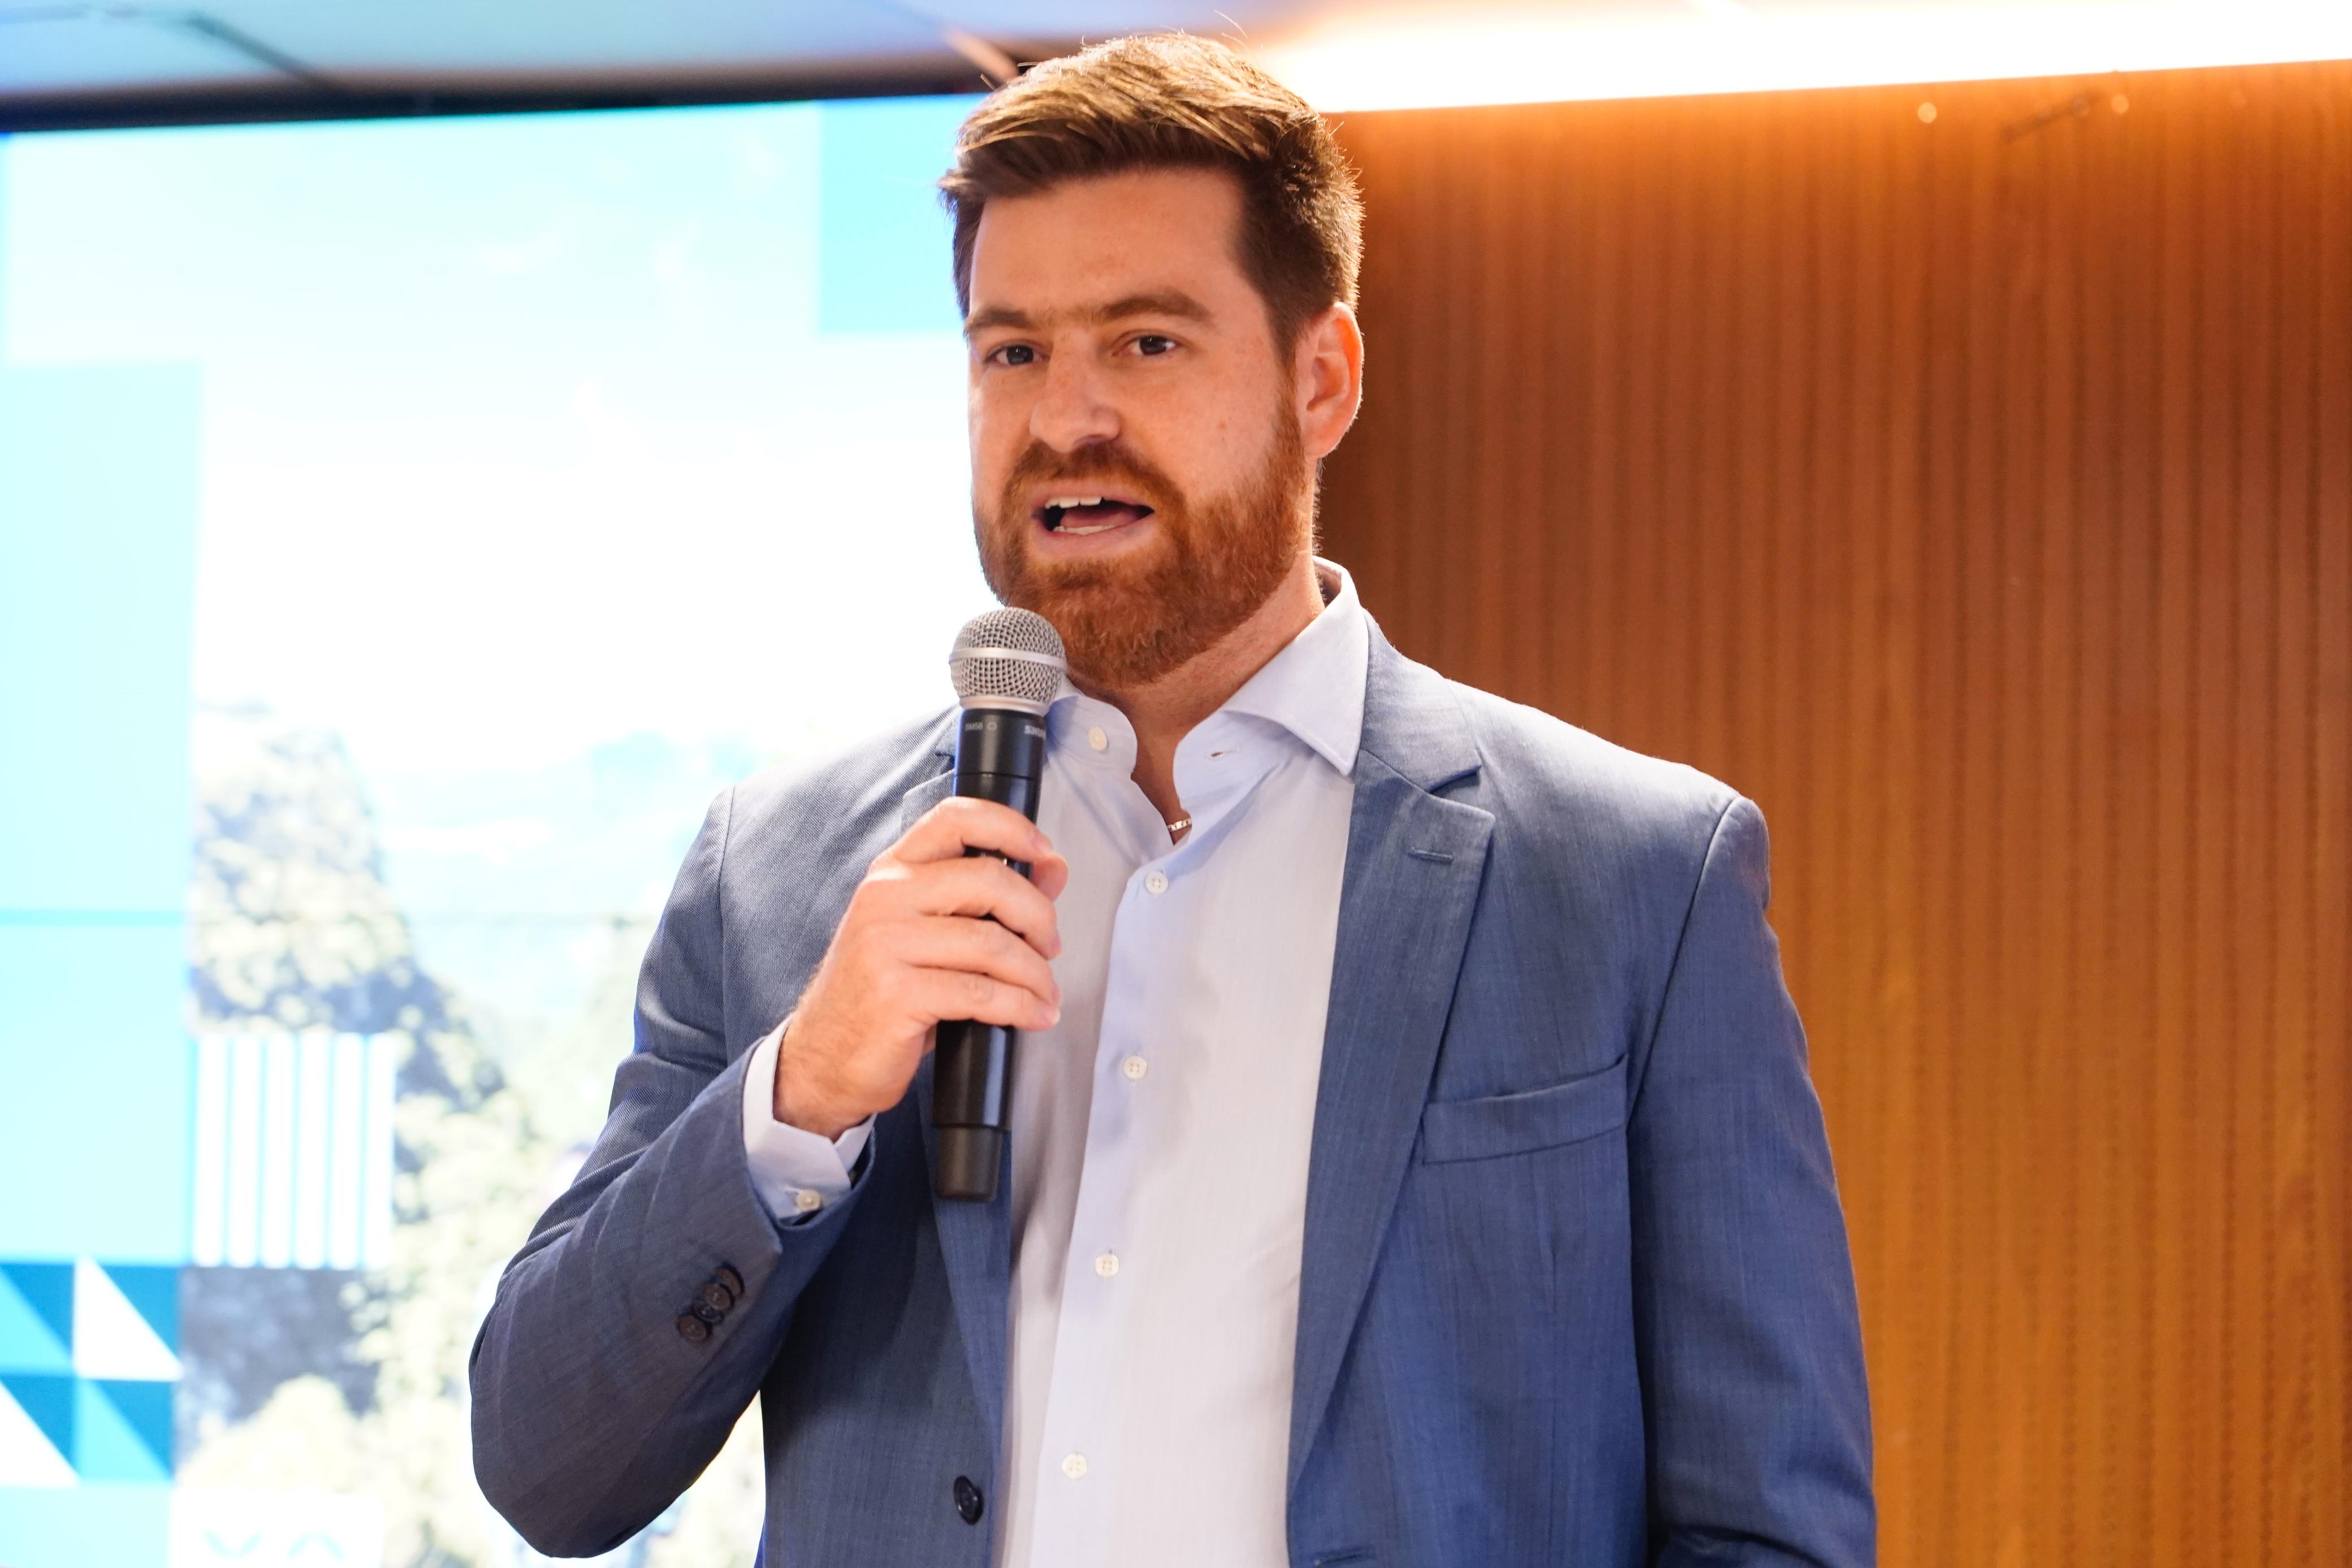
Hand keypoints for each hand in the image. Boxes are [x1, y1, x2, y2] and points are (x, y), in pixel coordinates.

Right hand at [774, 797, 1067, 1139]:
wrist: (825, 1058)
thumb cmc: (882, 994)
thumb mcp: (929, 935)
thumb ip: (988, 899)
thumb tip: (1053, 869)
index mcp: (892, 873)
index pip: (954, 818)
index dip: (1011, 827)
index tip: (1044, 851)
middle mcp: (884, 896)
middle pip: (989, 881)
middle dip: (1038, 916)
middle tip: (1050, 947)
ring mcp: (885, 944)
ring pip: (992, 943)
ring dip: (1035, 973)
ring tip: (1045, 993)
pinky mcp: (895, 994)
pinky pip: (982, 993)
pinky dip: (1022, 1006)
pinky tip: (1033, 1015)